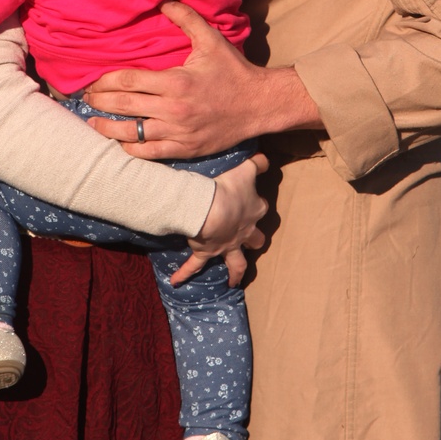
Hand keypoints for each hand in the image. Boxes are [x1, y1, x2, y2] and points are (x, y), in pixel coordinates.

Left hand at [84, 1, 321, 158]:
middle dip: (100, 103)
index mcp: (176, 81)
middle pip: (125, 107)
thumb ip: (186, 19)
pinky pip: (150, 153)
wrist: (259, 105)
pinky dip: (132, 148)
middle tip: (85, 99)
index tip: (93, 81)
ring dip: (108, 128)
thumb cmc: (233, 71)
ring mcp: (179, 132)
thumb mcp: (212, 40)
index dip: (106, 82)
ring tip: (93, 123)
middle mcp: (174, 109)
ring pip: (133, 134)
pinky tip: (121, 142)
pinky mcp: (185, 149)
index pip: (129, 81)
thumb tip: (164, 0)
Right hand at [169, 153, 268, 285]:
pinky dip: (186, 272)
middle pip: (255, 240)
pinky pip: (195, 265)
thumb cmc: (229, 187)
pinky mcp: (207, 251)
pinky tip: (176, 281)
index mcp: (253, 211)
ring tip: (234, 281)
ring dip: (235, 271)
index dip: (258, 205)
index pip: (260, 208)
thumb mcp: (247, 170)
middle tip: (252, 244)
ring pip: (236, 262)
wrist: (213, 208)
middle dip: (254, 242)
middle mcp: (243, 232)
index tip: (255, 201)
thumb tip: (264, 158)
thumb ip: (258, 163)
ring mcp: (226, 244)